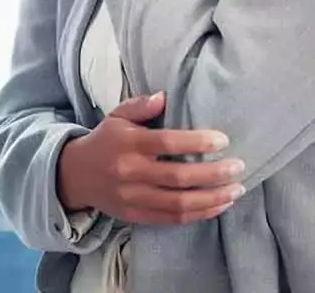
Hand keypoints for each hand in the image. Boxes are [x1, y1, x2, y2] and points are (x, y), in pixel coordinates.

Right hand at [56, 91, 244, 225]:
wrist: (75, 176)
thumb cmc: (105, 141)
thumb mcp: (117, 116)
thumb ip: (141, 105)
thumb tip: (165, 96)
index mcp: (129, 144)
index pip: (167, 143)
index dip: (197, 142)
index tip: (223, 140)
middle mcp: (132, 173)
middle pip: (179, 177)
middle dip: (214, 174)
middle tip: (238, 167)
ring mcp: (134, 198)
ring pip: (180, 203)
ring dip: (212, 199)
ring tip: (236, 190)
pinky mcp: (137, 216)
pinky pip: (173, 219)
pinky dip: (199, 214)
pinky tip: (218, 206)